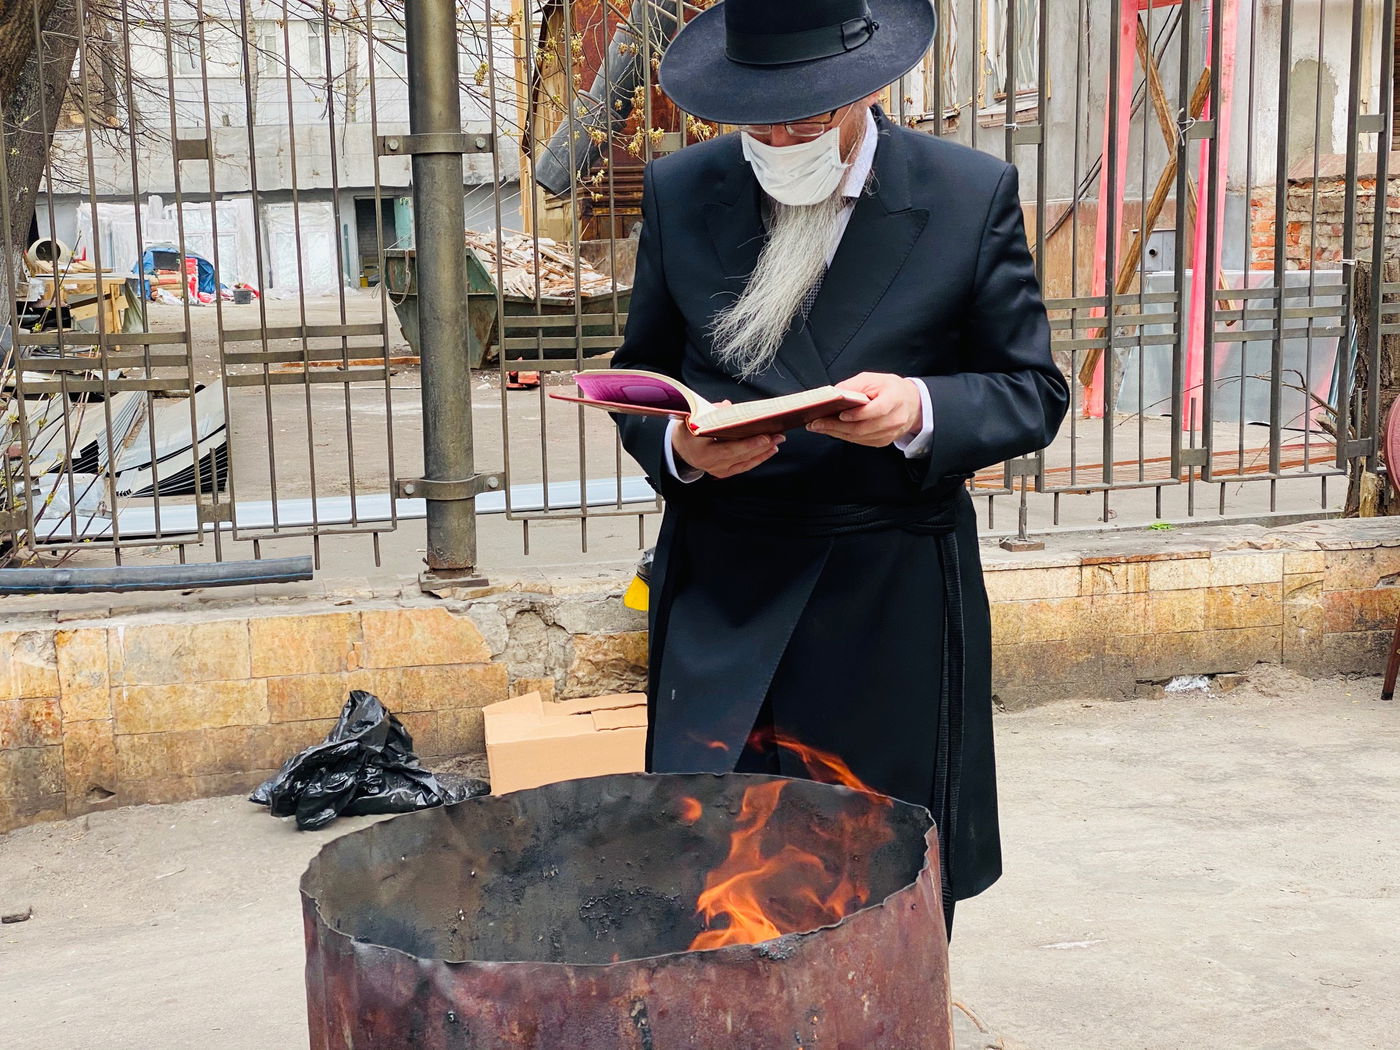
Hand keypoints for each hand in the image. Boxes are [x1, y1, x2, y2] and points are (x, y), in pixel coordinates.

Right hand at [672, 402, 783, 478]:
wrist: (680, 448)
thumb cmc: (689, 428)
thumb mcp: (693, 415)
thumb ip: (711, 411)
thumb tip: (728, 406)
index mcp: (699, 447)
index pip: (727, 447)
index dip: (747, 443)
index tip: (763, 435)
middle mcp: (708, 461)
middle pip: (740, 455)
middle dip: (761, 445)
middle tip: (778, 435)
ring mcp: (716, 469)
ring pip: (744, 462)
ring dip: (763, 452)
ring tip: (778, 440)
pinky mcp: (722, 473)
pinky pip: (743, 467)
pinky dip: (758, 459)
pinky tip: (770, 450)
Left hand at [807, 372, 921, 446]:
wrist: (911, 403)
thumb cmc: (890, 389)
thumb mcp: (873, 379)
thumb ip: (853, 386)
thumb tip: (832, 395)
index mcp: (895, 399)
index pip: (877, 410)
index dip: (858, 414)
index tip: (840, 414)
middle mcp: (895, 419)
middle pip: (863, 427)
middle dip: (836, 426)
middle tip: (816, 423)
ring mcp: (890, 433)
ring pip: (859, 437)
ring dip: (836, 433)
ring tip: (818, 426)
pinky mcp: (883, 441)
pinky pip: (861, 441)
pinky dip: (844, 436)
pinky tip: (831, 430)